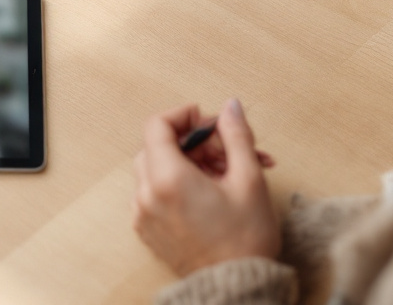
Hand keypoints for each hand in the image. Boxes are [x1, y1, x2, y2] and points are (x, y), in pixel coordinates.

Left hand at [132, 100, 281, 276]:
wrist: (236, 289)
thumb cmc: (245, 240)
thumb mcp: (249, 180)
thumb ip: (237, 136)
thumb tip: (230, 106)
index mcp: (167, 178)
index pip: (157, 125)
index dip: (183, 116)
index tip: (208, 121)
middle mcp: (146, 194)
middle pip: (158, 147)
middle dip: (193, 143)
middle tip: (228, 153)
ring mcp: (143, 214)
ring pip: (157, 170)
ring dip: (188, 164)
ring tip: (226, 175)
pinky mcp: (148, 230)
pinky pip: (155, 194)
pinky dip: (177, 185)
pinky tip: (211, 194)